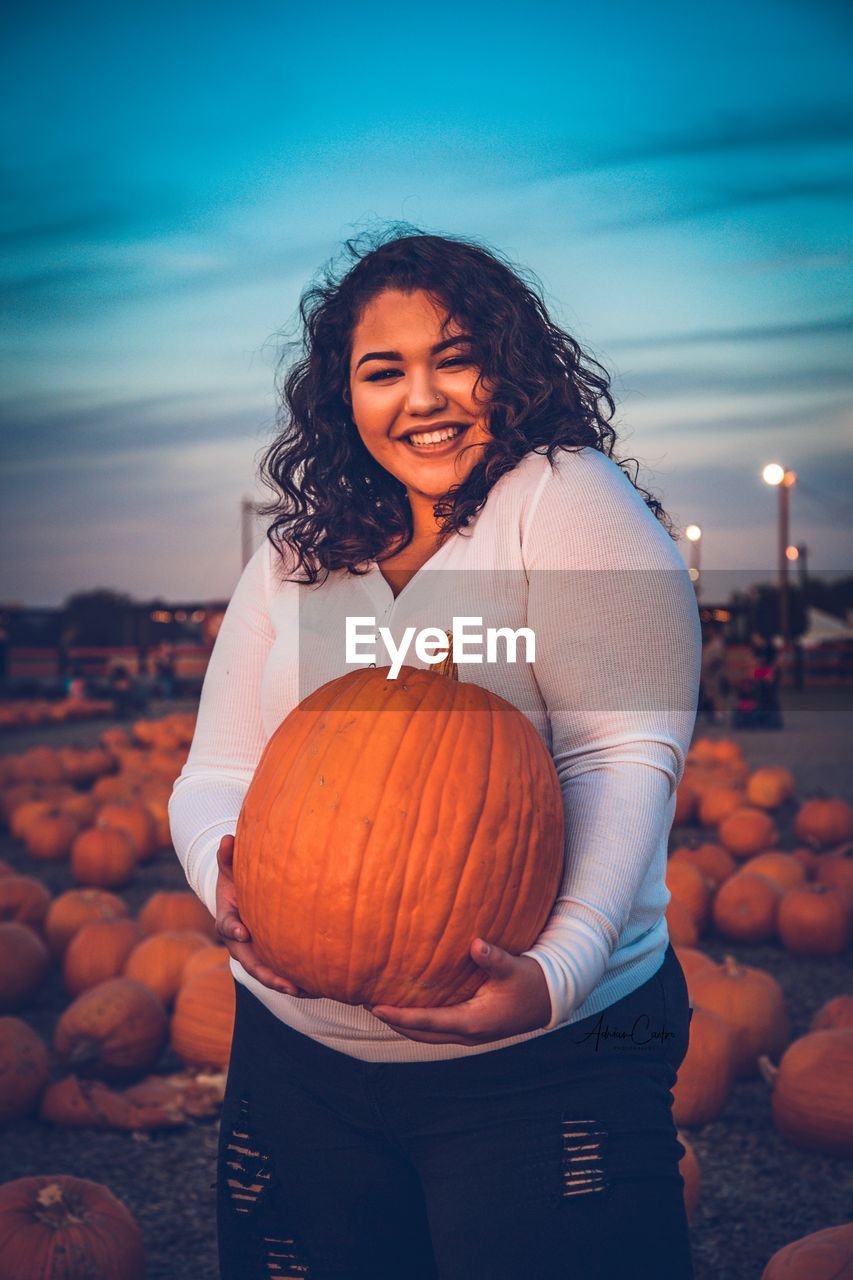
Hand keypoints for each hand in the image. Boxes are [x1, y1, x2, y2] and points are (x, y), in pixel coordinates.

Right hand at [215, 835, 318, 998]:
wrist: (241, 897)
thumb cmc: (237, 879)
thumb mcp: (230, 868)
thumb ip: (228, 856)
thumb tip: (227, 838)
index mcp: (228, 919)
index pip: (226, 925)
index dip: (232, 928)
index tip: (242, 931)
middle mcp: (239, 942)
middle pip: (249, 962)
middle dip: (265, 973)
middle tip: (284, 982)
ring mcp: (253, 952)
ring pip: (265, 972)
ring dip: (282, 983)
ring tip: (303, 990)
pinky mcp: (268, 957)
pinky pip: (279, 971)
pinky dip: (293, 981)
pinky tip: (315, 987)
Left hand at [365, 939, 551, 1044]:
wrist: (549, 1000)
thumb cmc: (531, 983)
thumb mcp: (514, 969)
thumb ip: (494, 958)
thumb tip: (476, 945)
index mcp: (473, 1023)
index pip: (427, 1022)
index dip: (400, 1016)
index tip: (375, 1008)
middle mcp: (466, 1034)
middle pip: (420, 1033)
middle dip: (393, 1022)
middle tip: (365, 1004)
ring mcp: (467, 1034)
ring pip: (426, 1034)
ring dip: (403, 1023)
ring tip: (379, 1007)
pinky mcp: (469, 1028)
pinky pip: (436, 1028)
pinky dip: (417, 1021)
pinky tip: (407, 1006)